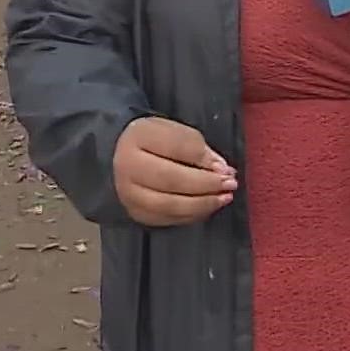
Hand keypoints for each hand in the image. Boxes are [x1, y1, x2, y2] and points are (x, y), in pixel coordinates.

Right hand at [112, 116, 236, 227]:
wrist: (120, 155)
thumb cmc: (154, 141)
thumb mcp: (174, 131)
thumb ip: (197, 147)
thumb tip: (221, 169)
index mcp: (138, 135)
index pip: (176, 146)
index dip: (203, 158)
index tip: (225, 167)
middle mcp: (127, 165)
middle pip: (172, 178)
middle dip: (206, 184)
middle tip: (229, 184)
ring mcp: (128, 193)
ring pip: (170, 204)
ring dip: (203, 203)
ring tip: (224, 198)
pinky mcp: (135, 213)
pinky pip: (167, 219)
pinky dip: (192, 215)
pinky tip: (207, 207)